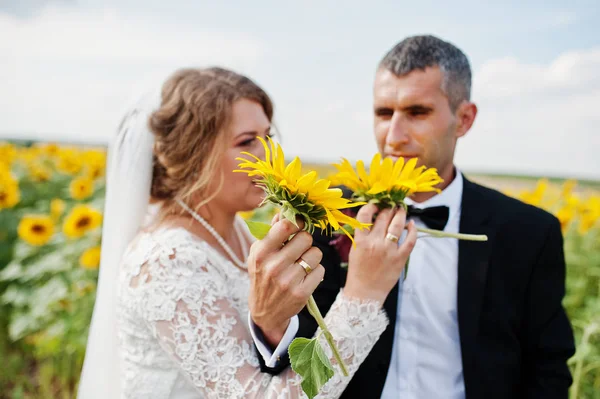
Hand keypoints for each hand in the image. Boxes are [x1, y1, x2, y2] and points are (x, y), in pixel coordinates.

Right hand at [247, 217, 324, 348]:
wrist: (264, 312)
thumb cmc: (263, 275)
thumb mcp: (259, 254)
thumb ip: (272, 232)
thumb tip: (286, 210)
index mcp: (261, 253)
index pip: (286, 226)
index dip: (298, 222)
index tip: (300, 224)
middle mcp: (273, 266)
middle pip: (306, 238)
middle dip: (305, 241)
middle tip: (299, 248)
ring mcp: (288, 281)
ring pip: (316, 253)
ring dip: (312, 256)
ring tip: (301, 264)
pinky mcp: (301, 293)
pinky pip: (320, 270)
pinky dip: (316, 271)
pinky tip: (305, 277)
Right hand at [344, 204, 416, 303]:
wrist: (364, 292)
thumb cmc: (358, 271)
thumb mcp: (355, 250)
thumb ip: (362, 234)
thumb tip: (373, 219)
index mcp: (361, 240)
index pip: (364, 215)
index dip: (371, 206)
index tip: (375, 204)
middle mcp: (375, 243)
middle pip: (383, 217)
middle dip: (388, 208)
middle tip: (391, 204)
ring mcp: (389, 250)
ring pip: (397, 225)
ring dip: (400, 214)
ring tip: (401, 210)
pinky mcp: (400, 258)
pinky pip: (410, 240)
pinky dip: (412, 230)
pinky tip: (412, 224)